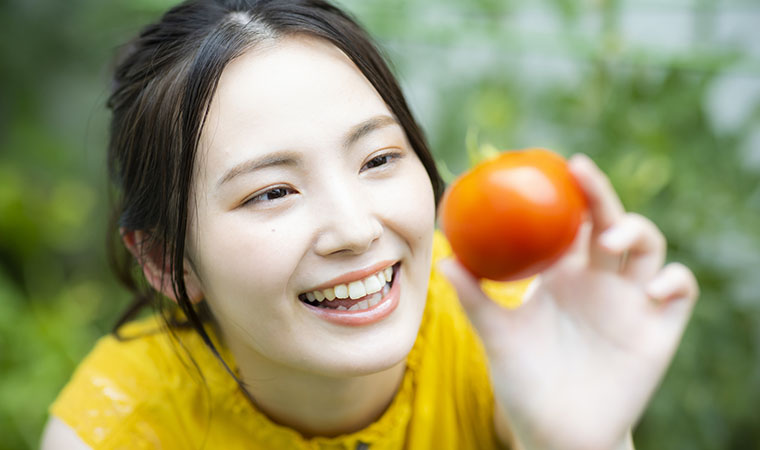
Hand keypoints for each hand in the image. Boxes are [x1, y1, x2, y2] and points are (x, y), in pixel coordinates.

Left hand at [439, 154, 698, 449]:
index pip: (569, 223)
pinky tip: (651, 288)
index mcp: (562, 274)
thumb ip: (474, 298)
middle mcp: (599, 280)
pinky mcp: (657, 329)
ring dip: (638, 231)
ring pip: (648, 248)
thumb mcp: (496, 335)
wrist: (555, 430)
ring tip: (613, 238)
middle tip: (580, 173)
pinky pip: (679, 292)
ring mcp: (630, 302)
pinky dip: (674, 281)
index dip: (566, 194)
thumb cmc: (523, 380)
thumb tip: (443, 260)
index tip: (551, 166)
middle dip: (600, 195)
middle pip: (608, 223)